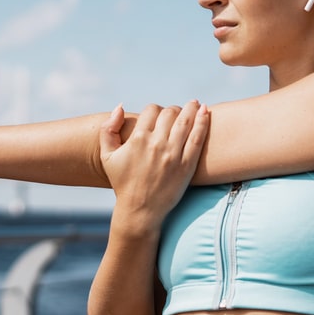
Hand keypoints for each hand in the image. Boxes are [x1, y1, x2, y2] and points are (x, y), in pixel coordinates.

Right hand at [99, 100, 208, 230]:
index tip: (158, 116)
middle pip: (170, 113)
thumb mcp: (107, 156)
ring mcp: (173, 154)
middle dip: (173, 110)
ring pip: (186, 121)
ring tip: (196, 104)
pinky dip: (203, 122)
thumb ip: (108, 129)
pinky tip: (207, 112)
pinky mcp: (187, 165)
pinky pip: (198, 138)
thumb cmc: (122, 182)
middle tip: (177, 113)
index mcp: (138, 139)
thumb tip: (120, 106)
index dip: (155, 110)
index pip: (151, 110)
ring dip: (192, 109)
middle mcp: (156, 143)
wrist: (140, 210)